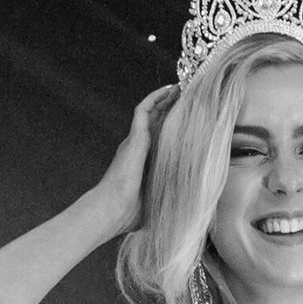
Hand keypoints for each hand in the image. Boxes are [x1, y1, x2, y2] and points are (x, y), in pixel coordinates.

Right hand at [94, 84, 178, 234]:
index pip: (159, 142)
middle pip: (156, 123)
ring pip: (151, 112)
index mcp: (142, 165)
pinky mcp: (134, 137)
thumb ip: (170, 204)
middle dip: (170, 110)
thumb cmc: (130, 215)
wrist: (112, 210)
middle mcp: (137, 149)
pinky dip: (156, 97)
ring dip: (165, 99)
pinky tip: (169, 88)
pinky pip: (144, 109)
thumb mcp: (157, 206)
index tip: (188, 123)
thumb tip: (190, 215)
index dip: (172, 130)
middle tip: (188, 98)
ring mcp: (134, 141)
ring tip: (181, 87)